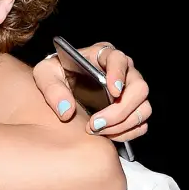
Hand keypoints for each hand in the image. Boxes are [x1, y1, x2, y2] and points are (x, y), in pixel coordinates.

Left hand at [33, 43, 150, 141]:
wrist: (61, 87)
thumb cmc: (55, 74)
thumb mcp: (45, 74)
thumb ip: (52, 89)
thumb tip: (66, 111)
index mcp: (103, 55)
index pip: (119, 59)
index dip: (119, 75)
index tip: (112, 90)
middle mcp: (123, 70)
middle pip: (139, 88)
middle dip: (119, 110)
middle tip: (95, 124)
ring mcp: (130, 90)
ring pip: (143, 108)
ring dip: (123, 124)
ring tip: (97, 131)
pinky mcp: (132, 109)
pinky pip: (141, 123)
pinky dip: (127, 132)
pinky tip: (107, 135)